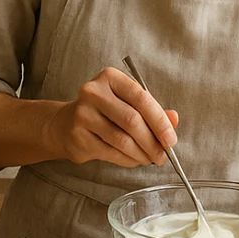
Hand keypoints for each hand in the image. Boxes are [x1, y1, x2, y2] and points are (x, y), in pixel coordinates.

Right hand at [45, 66, 178, 168]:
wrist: (64, 124)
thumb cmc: (104, 112)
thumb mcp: (127, 104)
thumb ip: (152, 110)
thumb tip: (174, 119)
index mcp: (110, 77)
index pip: (141, 98)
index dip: (159, 121)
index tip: (171, 139)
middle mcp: (94, 92)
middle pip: (132, 120)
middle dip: (153, 142)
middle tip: (163, 155)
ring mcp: (83, 114)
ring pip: (122, 139)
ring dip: (142, 154)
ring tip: (150, 159)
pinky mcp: (78, 136)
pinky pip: (111, 152)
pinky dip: (128, 160)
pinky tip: (135, 160)